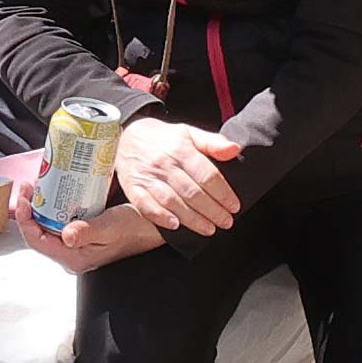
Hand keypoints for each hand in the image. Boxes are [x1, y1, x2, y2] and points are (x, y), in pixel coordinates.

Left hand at [9, 179, 165, 269]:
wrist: (153, 227)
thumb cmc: (135, 228)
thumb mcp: (112, 227)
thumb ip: (88, 231)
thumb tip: (65, 236)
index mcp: (74, 258)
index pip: (37, 241)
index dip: (25, 220)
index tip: (24, 197)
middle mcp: (71, 254)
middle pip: (38, 233)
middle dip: (29, 209)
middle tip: (29, 186)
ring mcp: (76, 244)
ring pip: (47, 226)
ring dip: (39, 207)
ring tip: (37, 185)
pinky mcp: (81, 234)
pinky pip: (59, 221)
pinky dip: (52, 206)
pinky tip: (53, 191)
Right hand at [114, 117, 243, 234]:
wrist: (126, 137)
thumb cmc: (164, 139)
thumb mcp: (190, 133)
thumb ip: (213, 142)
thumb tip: (235, 149)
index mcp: (181, 149)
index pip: (207, 175)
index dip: (223, 193)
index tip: (234, 206)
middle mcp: (164, 163)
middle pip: (192, 192)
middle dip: (212, 210)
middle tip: (226, 222)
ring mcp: (147, 176)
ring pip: (172, 201)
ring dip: (192, 219)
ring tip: (209, 229)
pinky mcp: (132, 187)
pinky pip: (145, 204)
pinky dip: (160, 216)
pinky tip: (175, 226)